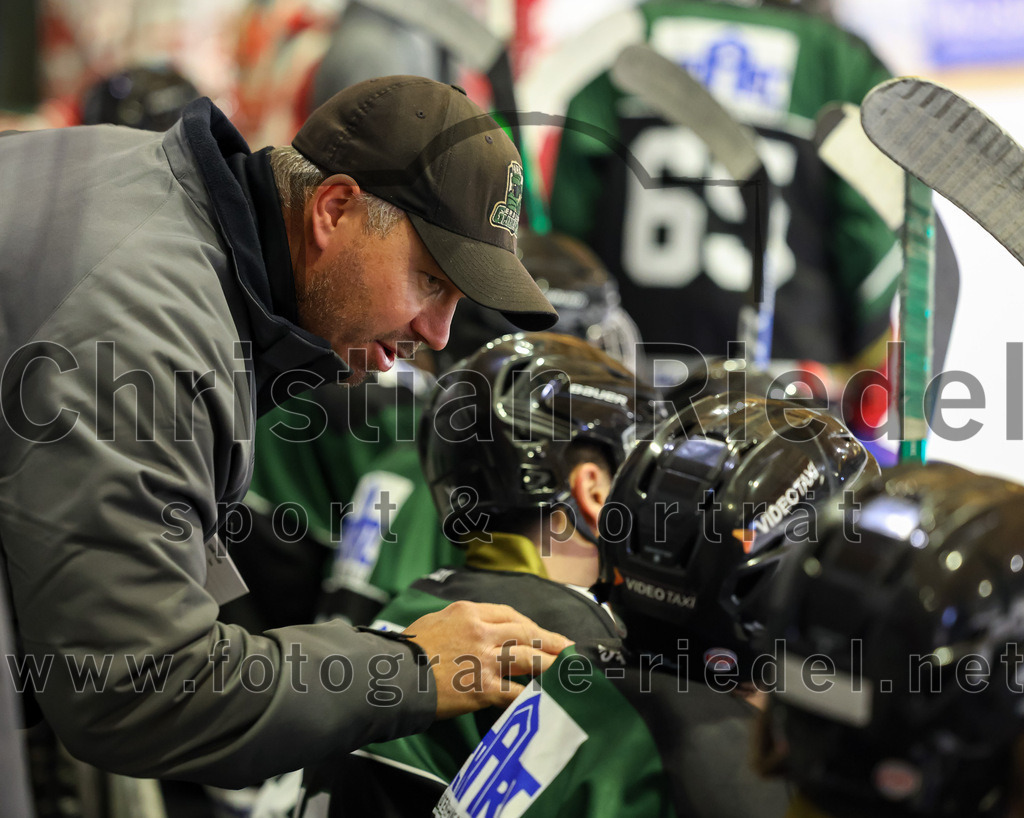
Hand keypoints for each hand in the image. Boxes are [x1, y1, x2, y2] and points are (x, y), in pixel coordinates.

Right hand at [405, 600, 571, 718]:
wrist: (393, 677)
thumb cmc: (407, 650)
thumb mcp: (434, 620)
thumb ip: (458, 621)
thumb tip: (474, 628)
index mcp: (469, 612)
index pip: (509, 613)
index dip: (529, 624)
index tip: (539, 632)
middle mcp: (482, 632)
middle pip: (526, 633)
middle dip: (551, 641)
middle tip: (568, 648)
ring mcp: (485, 660)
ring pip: (530, 659)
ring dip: (551, 665)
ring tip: (566, 670)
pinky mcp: (484, 688)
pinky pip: (517, 691)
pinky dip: (533, 694)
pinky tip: (544, 697)